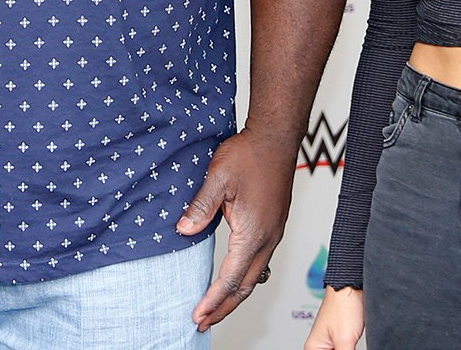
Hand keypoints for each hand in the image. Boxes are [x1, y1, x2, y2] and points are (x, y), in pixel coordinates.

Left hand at [177, 128, 293, 330]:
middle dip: (224, 308)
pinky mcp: (273, 227)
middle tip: (203, 322)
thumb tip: (185, 230)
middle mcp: (268, 238)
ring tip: (215, 308)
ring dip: (234, 296)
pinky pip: (259, 263)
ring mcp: (273, 234)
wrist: (276, 139)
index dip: (212, 300)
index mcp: (253, 232)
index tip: (197, 315)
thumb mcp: (218, 178)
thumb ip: (201, 207)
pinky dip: (244, 279)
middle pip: (245, 287)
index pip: (230, 278)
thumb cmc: (251, 154)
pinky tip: (233, 280)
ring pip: (254, 277)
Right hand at [304, 286, 364, 349]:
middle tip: (348, 348)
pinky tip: (353, 347)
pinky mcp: (344, 337)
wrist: (352, 286)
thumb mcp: (344, 340)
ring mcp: (333, 341)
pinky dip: (351, 349)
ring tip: (350, 346)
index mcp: (313, 348)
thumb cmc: (343, 305)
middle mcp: (321, 345)